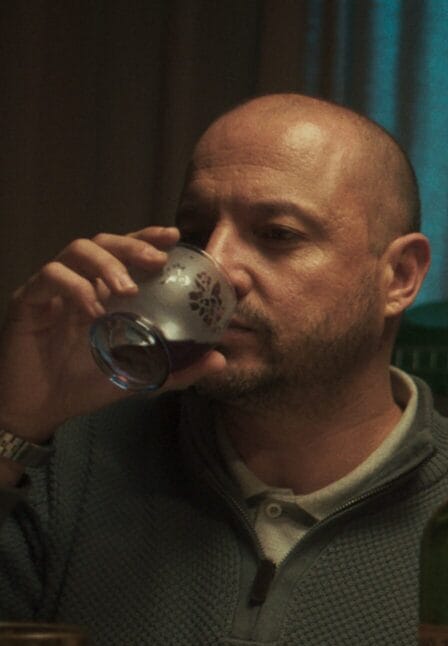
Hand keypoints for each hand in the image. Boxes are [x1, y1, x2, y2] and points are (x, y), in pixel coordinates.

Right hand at [0, 227, 228, 441]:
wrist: (41, 408)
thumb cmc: (88, 385)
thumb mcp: (141, 376)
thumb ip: (179, 368)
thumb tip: (220, 359)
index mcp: (109, 293)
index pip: (130, 253)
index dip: (151, 238)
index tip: (176, 237)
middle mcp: (83, 283)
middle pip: (106, 241)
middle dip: (134, 244)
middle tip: (157, 261)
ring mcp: (55, 289)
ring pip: (78, 249)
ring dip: (108, 263)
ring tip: (128, 289)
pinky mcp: (29, 300)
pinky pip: (50, 276)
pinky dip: (75, 287)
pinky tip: (94, 311)